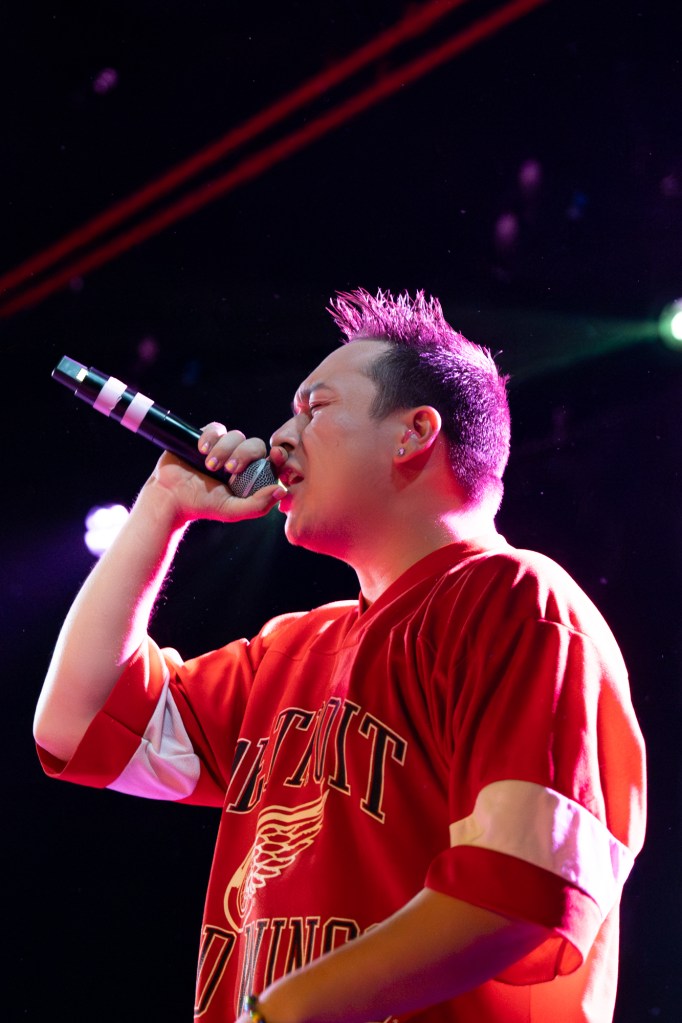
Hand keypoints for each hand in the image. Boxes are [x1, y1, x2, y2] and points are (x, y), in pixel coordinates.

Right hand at [145, 423, 287, 525]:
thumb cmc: (203, 506)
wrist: (171, 497)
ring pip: (235, 436)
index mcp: (251, 475)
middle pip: (254, 445)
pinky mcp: (206, 437)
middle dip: (244, 454)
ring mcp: (223, 447)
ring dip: (224, 449)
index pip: (271, 460)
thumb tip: (281, 490)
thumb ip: (258, 505)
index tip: (275, 455)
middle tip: (229, 469)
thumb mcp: (232, 511)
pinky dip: (211, 437)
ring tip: (209, 465)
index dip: (277, 454)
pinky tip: (201, 450)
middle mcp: (240, 459)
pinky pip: (216, 428)